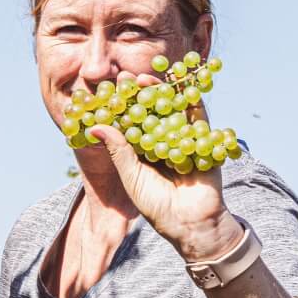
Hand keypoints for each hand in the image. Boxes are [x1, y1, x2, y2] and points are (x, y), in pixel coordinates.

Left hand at [87, 70, 242, 261]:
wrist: (190, 222)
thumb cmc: (156, 205)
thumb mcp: (132, 176)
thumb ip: (118, 149)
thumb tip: (94, 126)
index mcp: (141, 151)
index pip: (128, 124)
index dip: (118, 108)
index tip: (106, 91)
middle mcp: (160, 141)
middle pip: (148, 112)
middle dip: (138, 94)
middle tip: (125, 76)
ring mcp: (181, 138)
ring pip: (170, 110)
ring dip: (160, 91)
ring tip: (147, 75)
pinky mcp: (203, 138)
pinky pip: (197, 115)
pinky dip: (189, 98)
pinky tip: (179, 82)